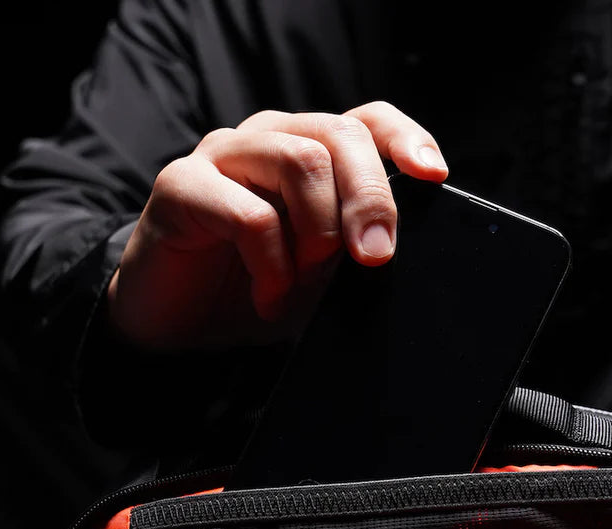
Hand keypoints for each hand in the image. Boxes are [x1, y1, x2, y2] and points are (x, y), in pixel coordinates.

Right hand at [106, 101, 447, 349]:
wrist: (178, 324)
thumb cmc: (253, 289)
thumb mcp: (322, 276)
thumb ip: (354, 252)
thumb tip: (394, 250)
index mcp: (308, 152)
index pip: (367, 122)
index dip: (405, 139)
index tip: (433, 177)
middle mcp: (269, 140)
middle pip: (339, 135)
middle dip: (370, 198)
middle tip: (375, 257)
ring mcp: (223, 156)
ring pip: (300, 159)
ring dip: (319, 231)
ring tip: (306, 278)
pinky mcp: (181, 185)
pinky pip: (249, 214)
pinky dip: (272, 266)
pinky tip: (269, 297)